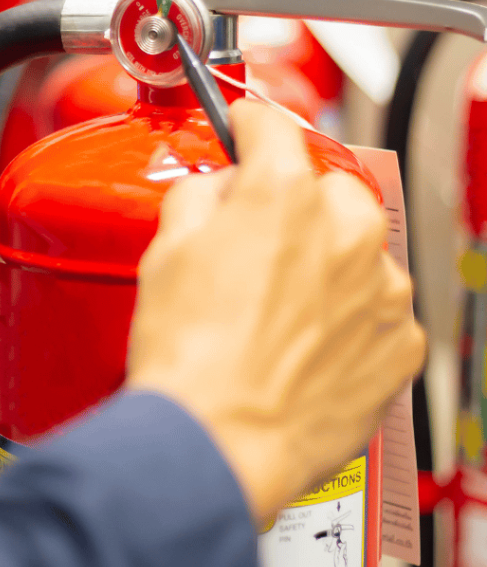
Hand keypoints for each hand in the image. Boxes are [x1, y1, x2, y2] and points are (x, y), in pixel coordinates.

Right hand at [125, 100, 424, 524]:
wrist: (217, 443)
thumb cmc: (188, 353)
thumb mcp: (166, 248)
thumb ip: (202, 195)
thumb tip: (221, 189)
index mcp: (283, 194)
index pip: (272, 126)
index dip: (248, 123)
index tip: (244, 128)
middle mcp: (346, 231)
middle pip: (328, 186)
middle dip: (295, 200)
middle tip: (256, 234)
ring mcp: (382, 290)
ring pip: (359, 248)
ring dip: (327, 259)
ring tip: (278, 304)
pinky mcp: (401, 345)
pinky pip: (380, 308)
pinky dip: (350, 315)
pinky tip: (304, 342)